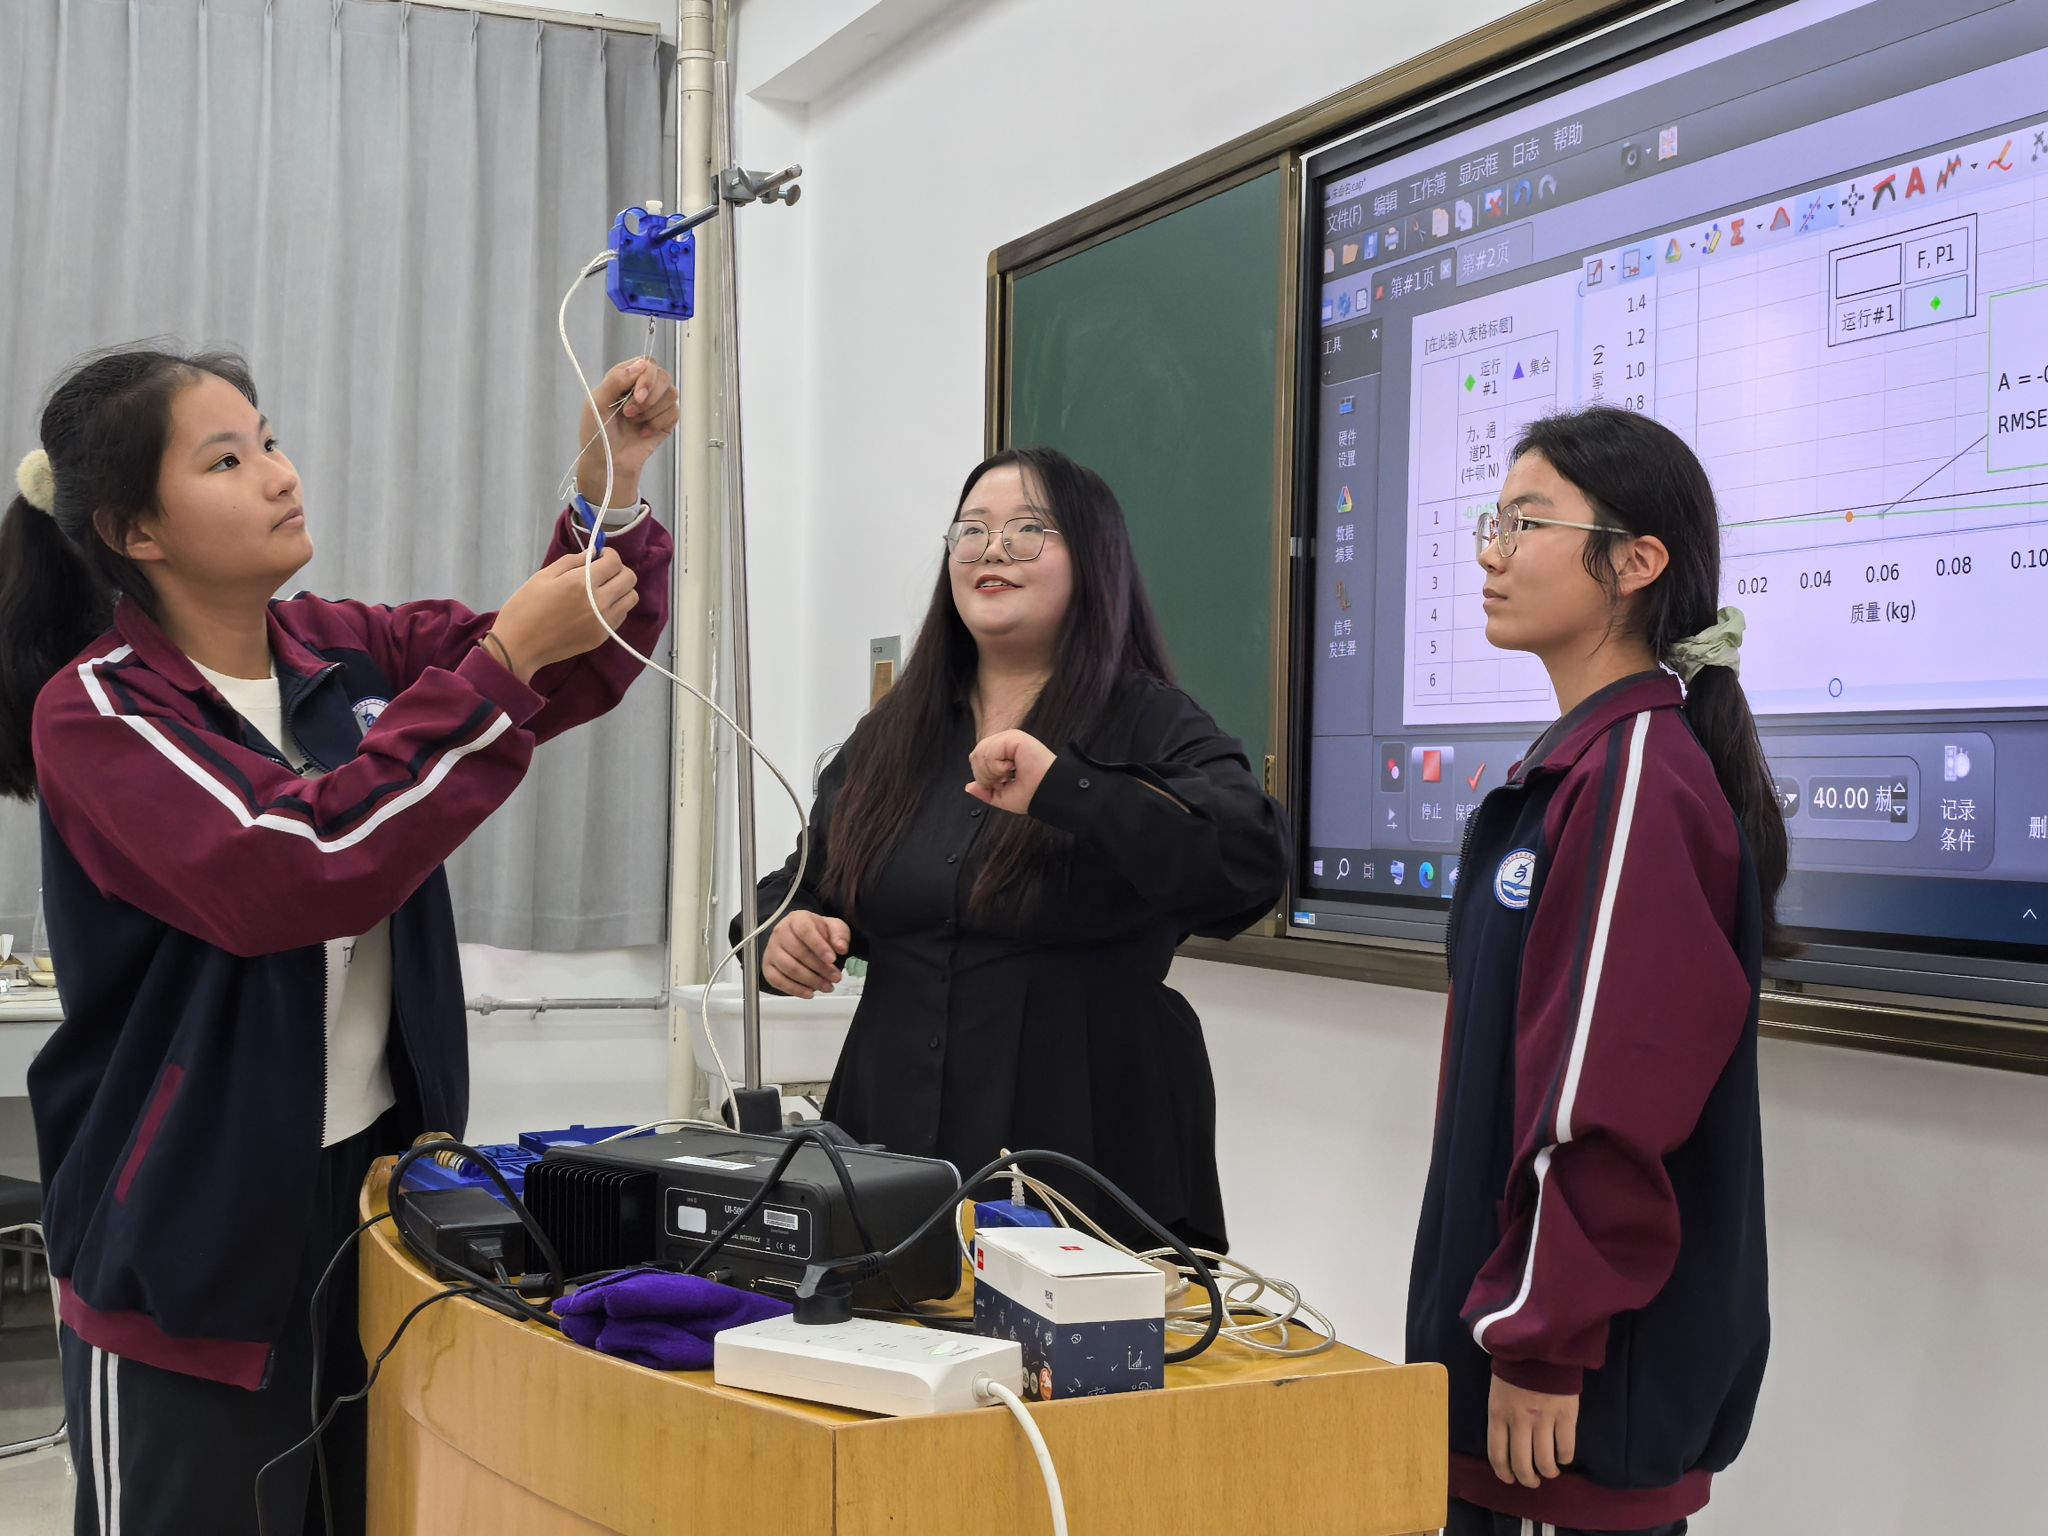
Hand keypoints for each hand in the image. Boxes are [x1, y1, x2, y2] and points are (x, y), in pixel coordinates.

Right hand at [487, 550, 639, 682]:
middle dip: (618, 569)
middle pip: (629, 579)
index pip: (614, 562)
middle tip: (602, 570)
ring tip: (601, 589)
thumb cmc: (525, 607)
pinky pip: (621, 616)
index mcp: (582, 583)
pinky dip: (615, 606)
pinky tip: (596, 606)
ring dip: (620, 589)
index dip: (609, 554)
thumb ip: (572, 561)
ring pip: (630, 599)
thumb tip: (592, 554)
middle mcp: (599, 602)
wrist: (519, 646)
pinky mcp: (602, 637)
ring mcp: (603, 622)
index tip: (599, 555)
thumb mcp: (543, 576)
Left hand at [574, 358, 679, 507]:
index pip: (646, 364)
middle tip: (630, 413)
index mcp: (625, 378)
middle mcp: (643, 388)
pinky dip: (658, 423)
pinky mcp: (666, 421)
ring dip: (652, 411)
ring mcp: (656, 404)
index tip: (636, 396)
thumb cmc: (597, 433)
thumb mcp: (596, 402)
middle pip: (663, 376)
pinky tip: (644, 432)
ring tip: (634, 423)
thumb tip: (639, 365)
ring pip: (671, 394)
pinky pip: (674, 412)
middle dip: (649, 397)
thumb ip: (615, 380)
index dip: (646, 378)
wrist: (607, 463)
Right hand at [762, 911, 850, 999]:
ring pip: (789, 968)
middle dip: (820, 968)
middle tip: (835, 978)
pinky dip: (795, 989)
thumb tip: (841, 948)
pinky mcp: (767, 967)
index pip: (805, 930)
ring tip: (827, 987)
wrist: (801, 937)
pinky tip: (810, 993)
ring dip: (810, 981)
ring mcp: (771, 950)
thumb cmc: (817, 932)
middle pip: (798, 952)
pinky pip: (778, 981)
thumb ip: (839, 934)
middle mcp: (780, 933)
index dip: (818, 945)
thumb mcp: (833, 927)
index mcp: (796, 919)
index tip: (832, 959)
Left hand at [965, 729, 1057, 815]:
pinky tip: (1011, 768)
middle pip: (976, 755)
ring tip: (1008, 774)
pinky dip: (996, 766)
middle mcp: (1005, 744)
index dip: (983, 777)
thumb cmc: (1032, 794)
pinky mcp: (1014, 737)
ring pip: (980, 753)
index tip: (1001, 784)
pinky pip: (990, 751)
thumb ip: (985, 791)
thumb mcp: (1002, 796)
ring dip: (991, 771)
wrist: (1047, 794)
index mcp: (1003, 755)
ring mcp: (1009, 739)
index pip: (978, 759)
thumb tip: (969, 786)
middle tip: (1003, 780)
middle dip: (985, 775)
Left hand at [1487, 1375, 1578, 1488]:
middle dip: (1527, 1478)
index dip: (1503, 1472)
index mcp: (1498, 1412)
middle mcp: (1519, 1420)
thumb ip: (1502, 1416)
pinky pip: (1566, 1447)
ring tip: (1550, 1471)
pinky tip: (1563, 1456)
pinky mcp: (1566, 1415)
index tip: (1509, 1479)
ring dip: (1548, 1472)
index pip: (1497, 1453)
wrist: (1539, 1343)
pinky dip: (1565, 1457)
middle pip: (1522, 1464)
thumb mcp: (1498, 1391)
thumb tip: (1508, 1444)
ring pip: (1545, 1461)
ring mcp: (1544, 1419)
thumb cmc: (1515, 1366)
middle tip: (1532, 1481)